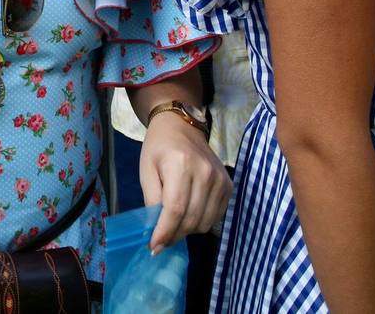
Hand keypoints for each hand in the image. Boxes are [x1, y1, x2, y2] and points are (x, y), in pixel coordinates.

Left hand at [138, 112, 230, 251]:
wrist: (182, 126)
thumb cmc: (159, 147)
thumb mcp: (146, 170)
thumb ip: (151, 200)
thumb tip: (155, 230)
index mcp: (181, 165)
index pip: (175, 209)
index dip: (165, 232)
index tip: (154, 247)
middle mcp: (205, 173)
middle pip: (191, 219)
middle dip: (174, 235)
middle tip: (160, 239)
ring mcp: (220, 180)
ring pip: (205, 222)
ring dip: (187, 230)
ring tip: (173, 224)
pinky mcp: (228, 186)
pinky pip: (216, 216)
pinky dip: (201, 222)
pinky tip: (189, 214)